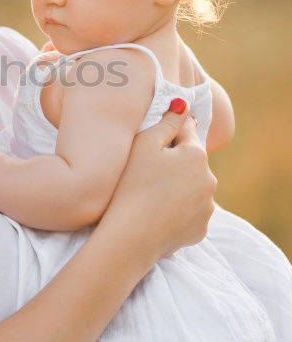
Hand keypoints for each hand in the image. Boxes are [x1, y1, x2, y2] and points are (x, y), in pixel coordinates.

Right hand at [104, 101, 216, 266]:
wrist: (130, 236)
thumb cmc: (132, 184)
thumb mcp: (144, 144)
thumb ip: (167, 121)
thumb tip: (183, 105)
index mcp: (196, 155)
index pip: (186, 132)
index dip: (167, 135)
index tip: (150, 145)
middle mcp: (210, 180)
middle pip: (191, 162)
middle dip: (174, 163)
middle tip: (145, 173)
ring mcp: (207, 207)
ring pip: (193, 188)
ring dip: (178, 187)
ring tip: (150, 195)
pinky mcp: (200, 230)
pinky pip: (190, 213)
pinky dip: (178, 211)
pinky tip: (157, 214)